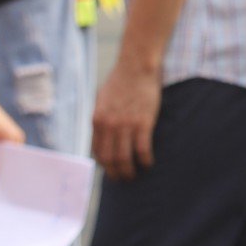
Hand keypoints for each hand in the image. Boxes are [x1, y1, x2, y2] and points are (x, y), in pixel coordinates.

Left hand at [91, 62, 162, 179]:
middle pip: (110, 159)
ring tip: (136, 175)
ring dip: (130, 171)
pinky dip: (145, 160)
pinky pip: (142, 149)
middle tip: (124, 179)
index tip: (112, 170)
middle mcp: (108, 125)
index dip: (105, 165)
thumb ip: (102, 117)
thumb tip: (104, 134)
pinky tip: (148, 163)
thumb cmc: (122, 80)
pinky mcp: (143, 123)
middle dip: (116, 173)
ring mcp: (125, 125)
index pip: (98, 151)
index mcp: (97, 120)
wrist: (137, 66)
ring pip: (124, 158)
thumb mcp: (102, 99)